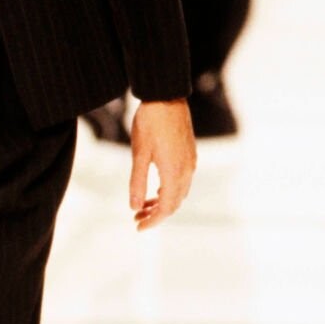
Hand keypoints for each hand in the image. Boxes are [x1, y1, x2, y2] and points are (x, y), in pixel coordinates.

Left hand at [129, 99, 195, 230]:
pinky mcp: (190, 154)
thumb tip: (134, 207)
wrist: (166, 97)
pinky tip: (156, 189)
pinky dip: (169, 190)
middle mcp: (187, 170)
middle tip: (136, 217)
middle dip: (156, 214)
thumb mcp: (139, 154)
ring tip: (143, 205)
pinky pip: (183, 181)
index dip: (153, 221)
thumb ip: (137, 183)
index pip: (166, 208)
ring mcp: (190, 161)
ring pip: (179, 192)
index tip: (138, 226)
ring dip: (162, 202)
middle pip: (174, 203)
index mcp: (174, 172)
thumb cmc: (150, 123)